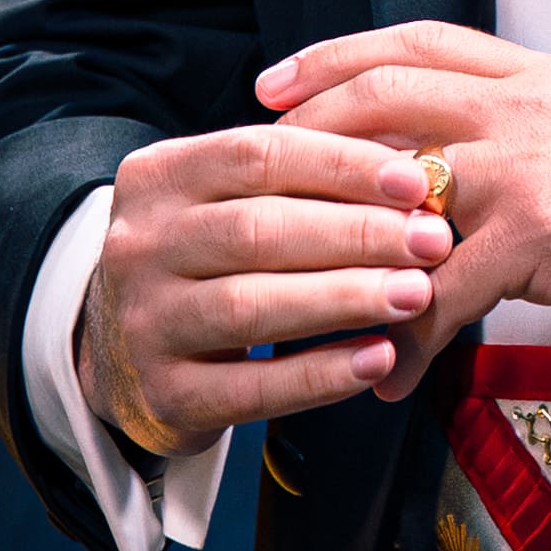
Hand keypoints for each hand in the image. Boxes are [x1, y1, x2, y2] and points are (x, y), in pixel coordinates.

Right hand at [76, 124, 455, 455]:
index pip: (260, 154)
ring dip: (345, 298)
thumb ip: (301, 179)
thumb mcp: (229, 198)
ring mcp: (143, 323)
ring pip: (252, 306)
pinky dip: (320, 373)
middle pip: (259, 230)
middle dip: (357, 234)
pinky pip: (250, 388)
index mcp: (160, 175)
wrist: (118, 344)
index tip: (417, 181)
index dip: (344, 165)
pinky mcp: (162, 395)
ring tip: (417, 295)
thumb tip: (412, 174)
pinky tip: (378, 358)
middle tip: (433, 241)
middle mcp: (139, 244)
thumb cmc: (208, 254)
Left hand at [255, 22, 550, 399]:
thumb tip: (478, 162)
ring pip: (395, 193)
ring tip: (300, 311)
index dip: (336, 56)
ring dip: (337, 259)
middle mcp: (534, 103)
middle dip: (305, 135)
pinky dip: (404, 341)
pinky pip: (440, 290)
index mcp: (547, 76)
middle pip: (386, 94)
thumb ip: (543, 137)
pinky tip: (390, 382)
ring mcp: (536, 162)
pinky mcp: (547, 231)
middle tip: (253, 182)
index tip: (276, 83)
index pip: (419, 41)